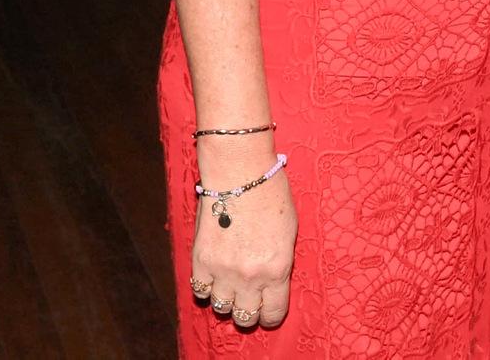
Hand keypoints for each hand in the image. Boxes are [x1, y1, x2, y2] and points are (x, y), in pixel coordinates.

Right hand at [190, 159, 294, 332]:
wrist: (240, 172)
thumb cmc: (270, 194)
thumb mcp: (289, 232)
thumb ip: (280, 262)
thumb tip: (271, 280)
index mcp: (278, 269)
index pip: (273, 313)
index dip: (271, 315)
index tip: (268, 309)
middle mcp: (251, 276)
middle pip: (246, 317)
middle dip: (249, 310)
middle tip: (249, 299)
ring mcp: (223, 270)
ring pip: (221, 307)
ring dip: (226, 299)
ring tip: (230, 286)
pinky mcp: (201, 260)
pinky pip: (200, 290)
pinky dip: (206, 286)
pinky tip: (213, 275)